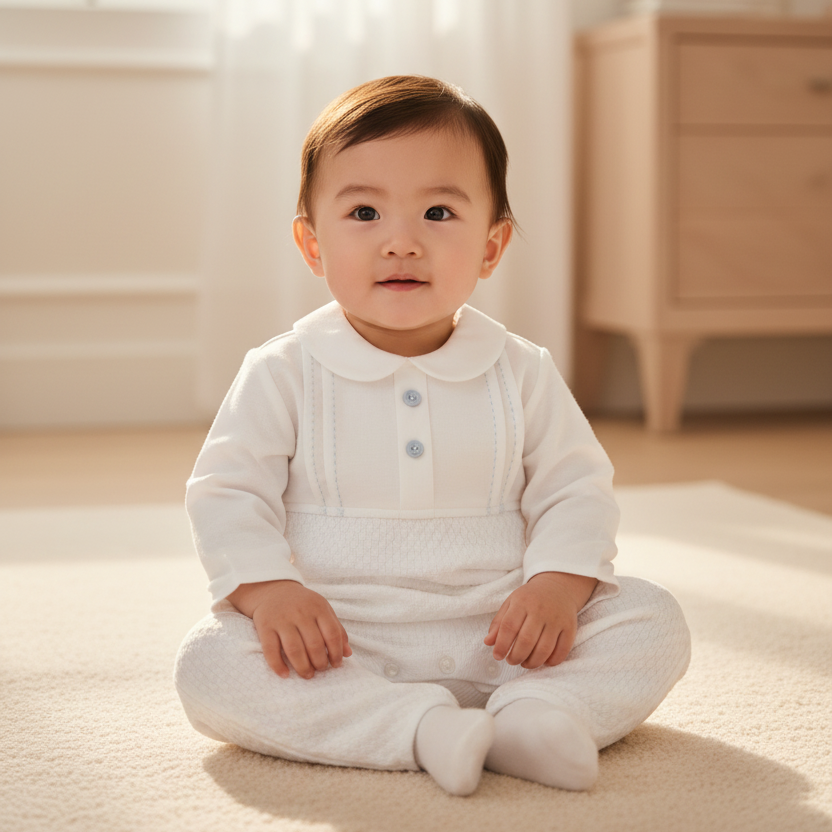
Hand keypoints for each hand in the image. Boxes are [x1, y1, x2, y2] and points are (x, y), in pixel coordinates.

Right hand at [227, 580, 351, 679]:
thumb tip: (348, 654)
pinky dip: (278, 665)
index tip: (336, 664)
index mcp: (318, 608)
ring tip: (308, 674)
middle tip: (320, 670)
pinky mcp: (265, 627)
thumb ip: (337, 629)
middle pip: (314, 644)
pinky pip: (271, 650)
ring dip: (303, 667)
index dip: (336, 653)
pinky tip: (285, 674)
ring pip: (294, 649)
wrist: (272, 590)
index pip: (332, 634)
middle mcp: (301, 613)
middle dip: (320, 662)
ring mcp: (282, 620)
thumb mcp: (322, 609)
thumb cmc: (302, 604)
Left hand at [483, 572, 596, 669]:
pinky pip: (562, 651)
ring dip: (532, 662)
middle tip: (511, 661)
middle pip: (526, 640)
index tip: (497, 656)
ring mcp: (557, 619)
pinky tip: (543, 661)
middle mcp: (540, 610)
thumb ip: (498, 623)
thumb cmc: (530, 598)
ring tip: (525, 663)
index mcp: (522, 602)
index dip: (501, 645)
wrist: (558, 587)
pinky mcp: (570, 627)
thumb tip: (488, 642)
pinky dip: (551, 661)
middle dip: (516, 657)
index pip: (509, 626)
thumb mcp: (511, 603)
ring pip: (544, 649)